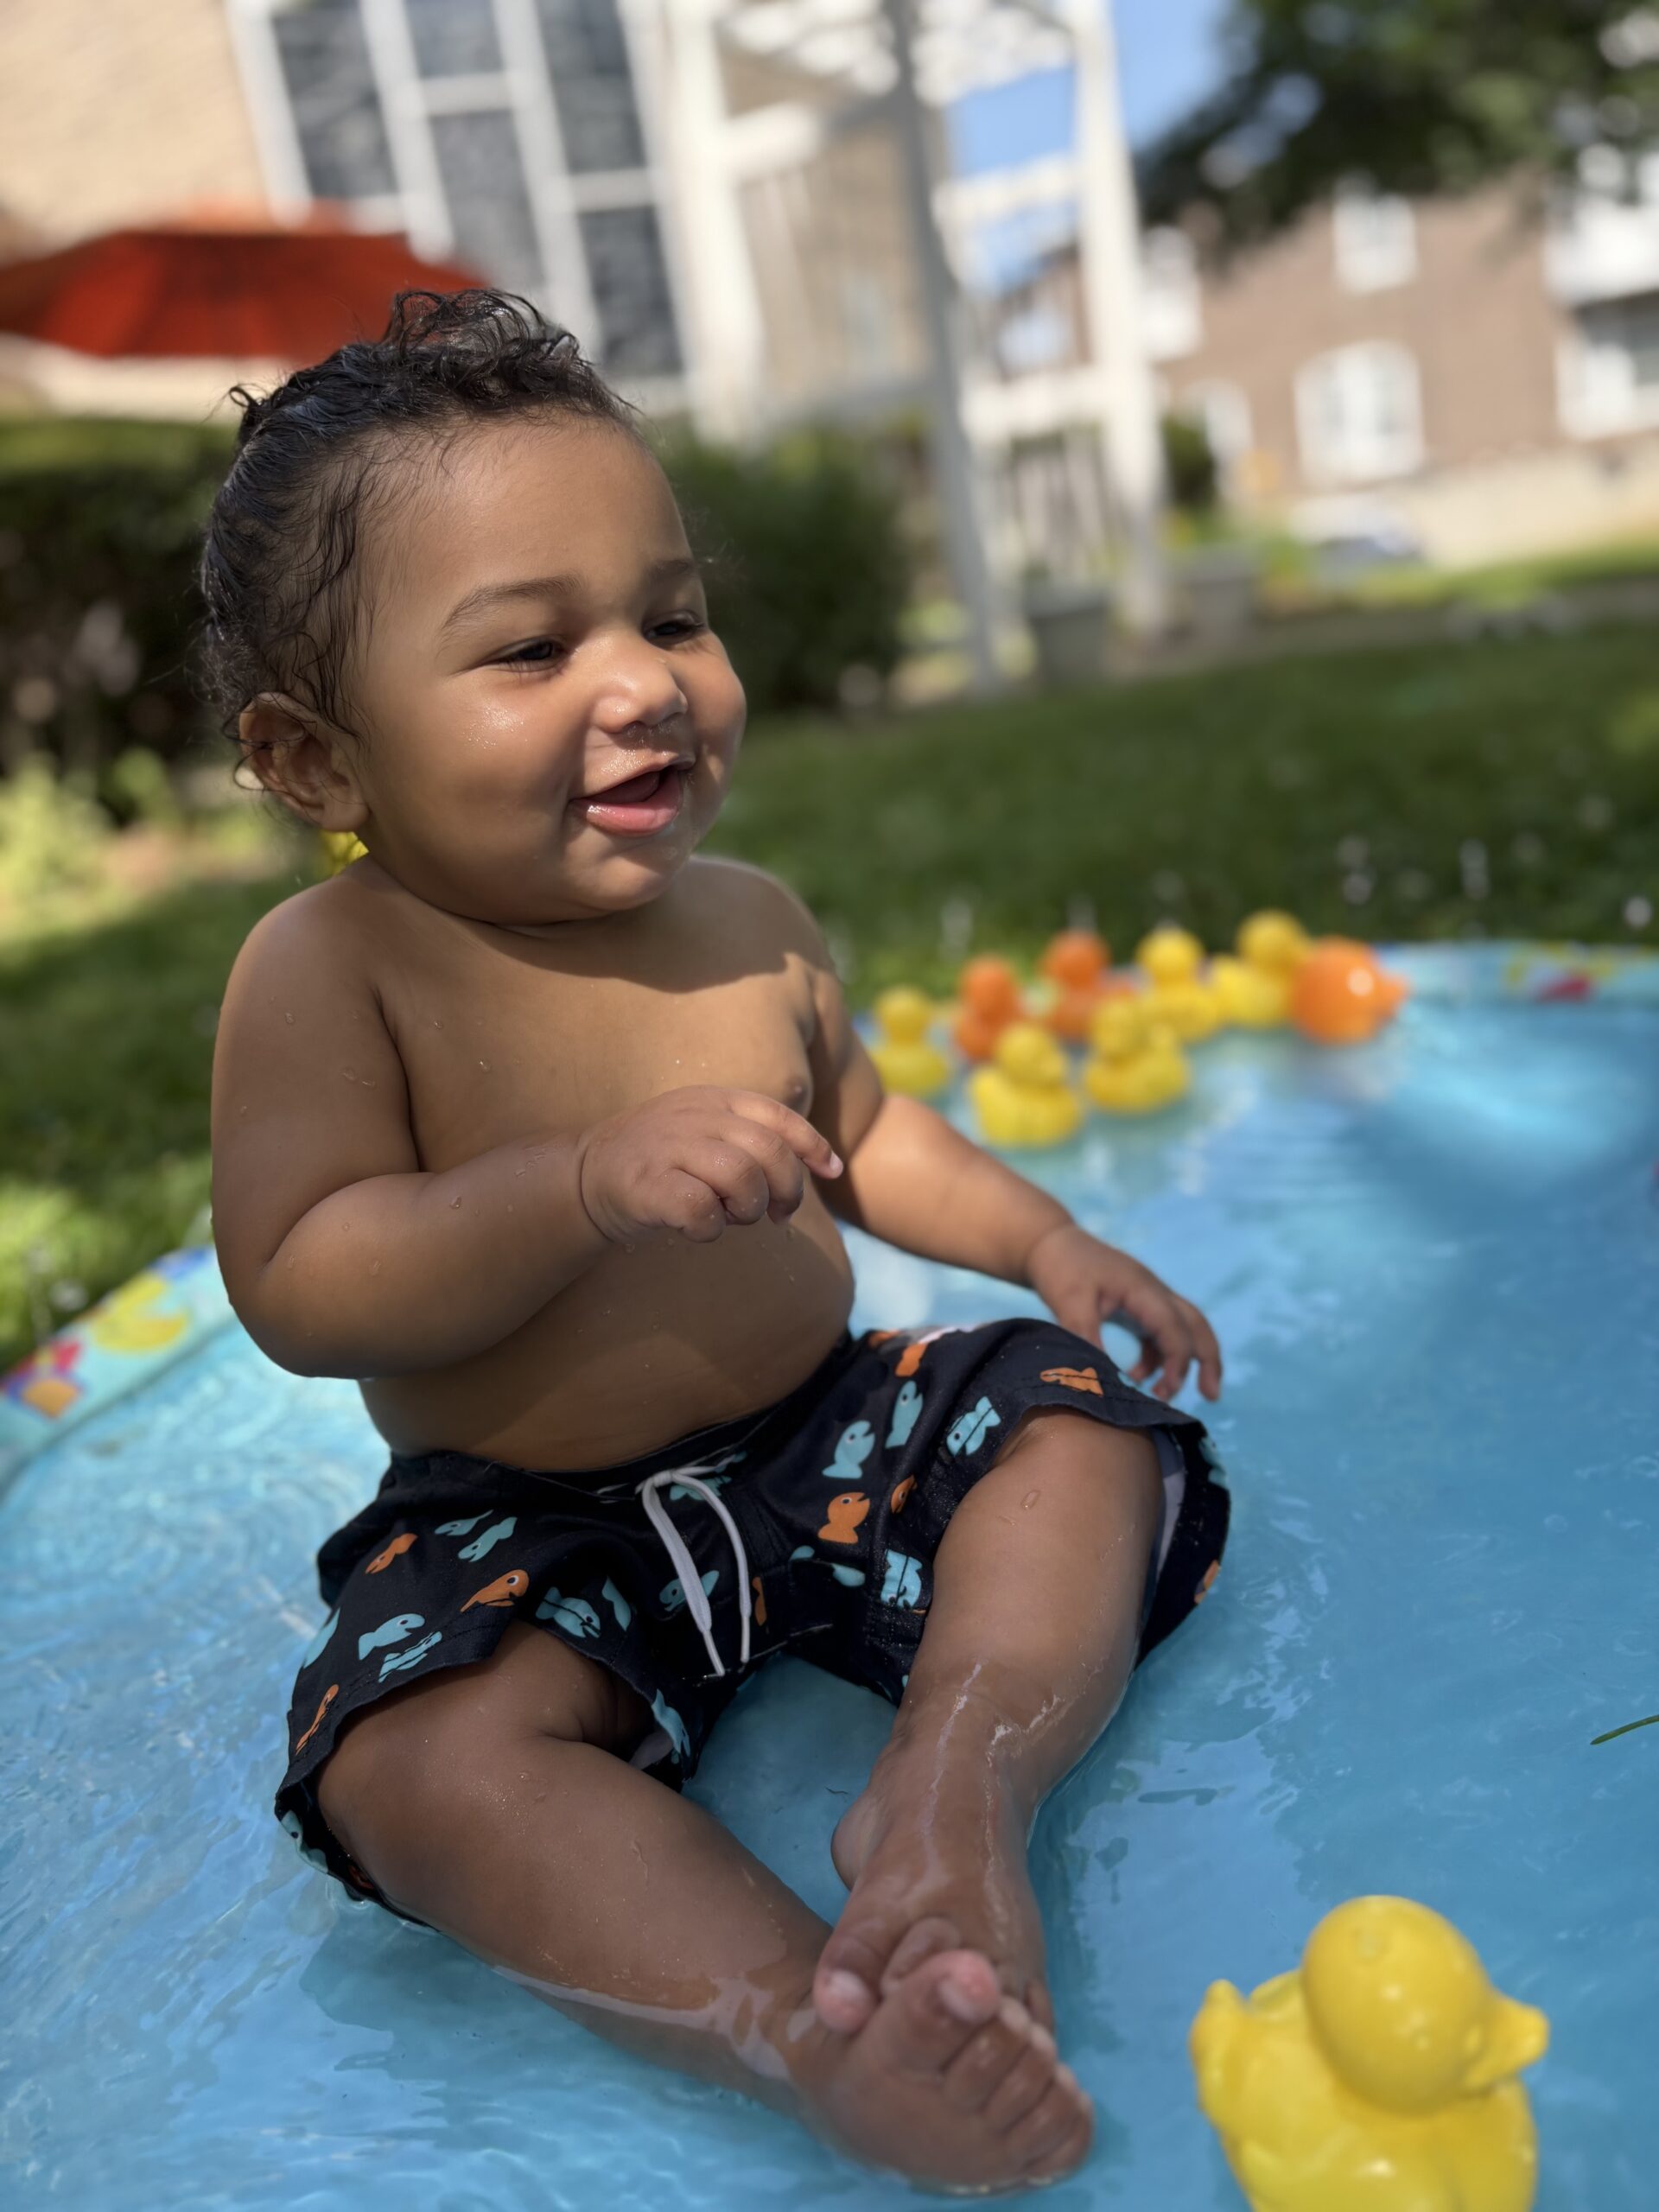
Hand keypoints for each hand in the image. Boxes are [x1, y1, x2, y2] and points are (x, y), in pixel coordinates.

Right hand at [577, 1087, 841, 1246]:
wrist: (587, 1173)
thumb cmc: (662, 1160)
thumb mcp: (707, 1131)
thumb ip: (756, 1139)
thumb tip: (829, 1165)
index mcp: (714, 1100)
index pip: (779, 1116)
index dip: (813, 1146)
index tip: (831, 1172)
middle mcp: (694, 1116)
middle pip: (769, 1152)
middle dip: (786, 1190)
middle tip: (777, 1215)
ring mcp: (668, 1147)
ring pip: (741, 1178)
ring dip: (747, 1209)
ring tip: (729, 1217)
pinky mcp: (647, 1185)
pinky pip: (701, 1210)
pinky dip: (710, 1229)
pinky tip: (698, 1229)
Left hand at [1024, 1222, 1221, 1402]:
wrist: (1049, 1242)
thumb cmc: (1061, 1268)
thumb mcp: (1069, 1302)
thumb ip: (1086, 1337)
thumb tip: (1099, 1378)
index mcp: (1143, 1289)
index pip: (1174, 1328)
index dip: (1177, 1363)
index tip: (1164, 1394)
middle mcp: (1154, 1292)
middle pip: (1196, 1325)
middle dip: (1208, 1360)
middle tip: (1211, 1396)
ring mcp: (1147, 1298)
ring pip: (1182, 1330)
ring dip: (1183, 1362)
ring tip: (1166, 1395)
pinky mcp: (1135, 1306)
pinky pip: (1158, 1334)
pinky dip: (1155, 1358)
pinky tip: (1136, 1377)